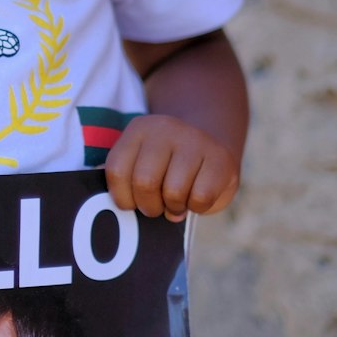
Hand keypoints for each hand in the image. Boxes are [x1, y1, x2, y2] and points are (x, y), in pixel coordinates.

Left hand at [104, 115, 239, 222]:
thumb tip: (122, 206)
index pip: (117, 170)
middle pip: (145, 182)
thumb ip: (126, 180)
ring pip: (174, 192)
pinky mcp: (220, 157)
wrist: (211, 144)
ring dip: (174, 208)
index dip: (123, 197)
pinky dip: (197, 207)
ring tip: (178, 201)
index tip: (133, 202)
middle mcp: (165, 129)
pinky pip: (201, 197)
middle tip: (158, 206)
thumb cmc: (169, 165)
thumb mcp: (142, 163)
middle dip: (149, 206)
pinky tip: (197, 197)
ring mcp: (194, 140)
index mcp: (139, 130)